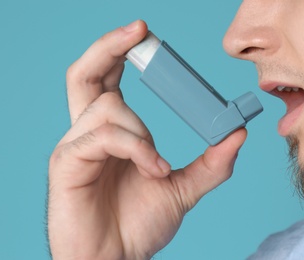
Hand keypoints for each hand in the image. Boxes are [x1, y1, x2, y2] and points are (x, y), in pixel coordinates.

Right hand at [47, 20, 246, 259]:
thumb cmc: (138, 225)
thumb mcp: (183, 190)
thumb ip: (211, 164)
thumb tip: (237, 134)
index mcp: (112, 132)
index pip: (108, 79)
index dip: (120, 52)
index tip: (145, 34)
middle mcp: (89, 132)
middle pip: (86, 73)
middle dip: (109, 46)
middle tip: (140, 30)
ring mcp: (75, 146)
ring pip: (107, 107)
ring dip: (142, 131)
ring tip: (158, 165)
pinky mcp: (66, 163)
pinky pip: (105, 137)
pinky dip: (137, 148)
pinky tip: (153, 171)